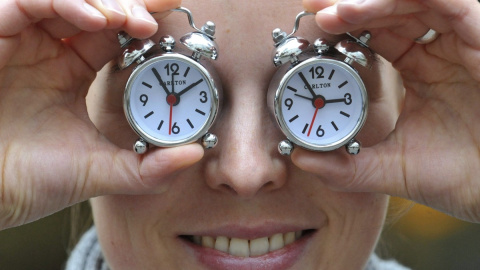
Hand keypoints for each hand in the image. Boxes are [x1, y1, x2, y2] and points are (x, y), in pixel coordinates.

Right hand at [0, 0, 205, 229]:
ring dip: (104, 2)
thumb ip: (149, 167)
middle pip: (95, 7)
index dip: (141, 24)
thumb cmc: (31, 180)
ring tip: (131, 21)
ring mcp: (23, 40)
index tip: (169, 24)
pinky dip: (66, 2)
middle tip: (155, 18)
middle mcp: (49, 50)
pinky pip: (29, 1)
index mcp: (72, 72)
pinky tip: (97, 21)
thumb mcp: (100, 170)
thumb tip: (196, 155)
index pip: (113, 34)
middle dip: (128, 6)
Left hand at [297, 0, 479, 221]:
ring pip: (417, 1)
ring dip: (371, 3)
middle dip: (352, 8)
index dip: (348, 31)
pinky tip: (364, 10)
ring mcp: (465, 40)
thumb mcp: (393, 167)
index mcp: (424, 73)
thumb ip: (347, 165)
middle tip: (314, 9)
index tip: (314, 32)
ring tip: (333, 12)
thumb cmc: (461, 178)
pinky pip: (450, 3)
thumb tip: (299, 157)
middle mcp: (443, 51)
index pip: (380, 38)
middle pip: (394, 12)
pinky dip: (408, 0)